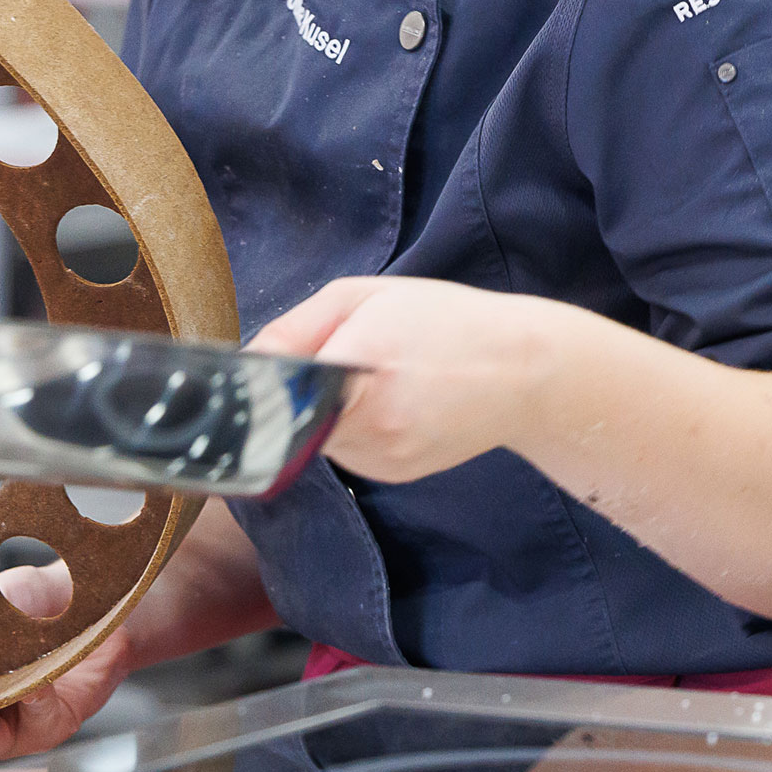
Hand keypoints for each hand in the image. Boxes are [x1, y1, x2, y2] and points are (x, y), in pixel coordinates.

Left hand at [246, 276, 563, 482]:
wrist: (524, 373)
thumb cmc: (446, 321)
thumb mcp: (366, 296)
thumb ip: (297, 327)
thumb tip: (247, 362)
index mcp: (360, 365)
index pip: (275, 391)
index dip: (260, 382)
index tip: (252, 375)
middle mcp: (369, 422)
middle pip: (290, 416)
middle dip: (296, 390)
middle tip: (335, 359)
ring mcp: (382, 456)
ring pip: (314, 437)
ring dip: (323, 410)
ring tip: (372, 379)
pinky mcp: (392, 475)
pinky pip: (345, 452)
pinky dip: (350, 429)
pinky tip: (387, 403)